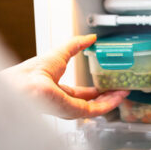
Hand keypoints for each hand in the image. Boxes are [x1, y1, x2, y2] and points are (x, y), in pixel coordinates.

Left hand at [0, 34, 128, 118]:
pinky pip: (98, 109)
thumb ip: (76, 45)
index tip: (109, 84)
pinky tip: (119, 96)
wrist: (25, 84)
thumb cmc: (33, 72)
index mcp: (59, 91)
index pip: (82, 94)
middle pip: (93, 102)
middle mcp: (65, 103)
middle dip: (109, 96)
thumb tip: (90, 37)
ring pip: (98, 107)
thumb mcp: (60, 53)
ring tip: (125, 92)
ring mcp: (71, 109)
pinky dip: (110, 103)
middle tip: (122, 89)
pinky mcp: (76, 112)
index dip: (97, 89)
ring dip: (113, 100)